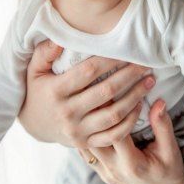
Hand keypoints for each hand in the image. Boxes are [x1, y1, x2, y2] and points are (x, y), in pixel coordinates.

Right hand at [18, 39, 156, 147]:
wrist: (34, 125)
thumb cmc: (38, 91)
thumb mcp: (34, 70)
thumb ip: (44, 52)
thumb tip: (60, 39)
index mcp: (56, 91)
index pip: (88, 72)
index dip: (109, 60)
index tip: (126, 51)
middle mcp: (67, 113)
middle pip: (106, 92)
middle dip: (129, 76)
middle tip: (145, 64)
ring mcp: (78, 131)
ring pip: (114, 115)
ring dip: (135, 97)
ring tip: (149, 82)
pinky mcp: (87, 144)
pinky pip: (114, 135)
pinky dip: (130, 121)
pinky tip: (140, 105)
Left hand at [77, 99, 183, 183]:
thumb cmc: (170, 168)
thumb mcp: (171, 148)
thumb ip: (163, 125)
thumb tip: (158, 102)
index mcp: (132, 165)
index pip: (116, 134)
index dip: (115, 113)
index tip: (115, 93)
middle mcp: (115, 170)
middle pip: (95, 140)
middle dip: (94, 117)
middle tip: (94, 95)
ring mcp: (106, 173)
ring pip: (86, 147)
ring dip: (87, 127)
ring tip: (88, 106)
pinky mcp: (102, 173)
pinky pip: (87, 154)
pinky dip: (86, 137)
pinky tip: (87, 122)